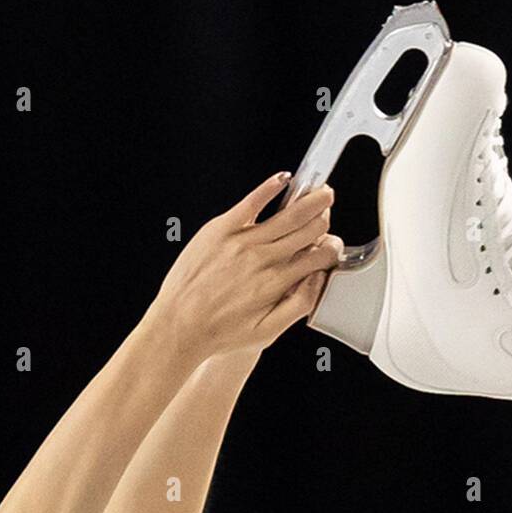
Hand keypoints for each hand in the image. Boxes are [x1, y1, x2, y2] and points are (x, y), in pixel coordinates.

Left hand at [147, 174, 343, 360]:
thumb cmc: (219, 331)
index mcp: (276, 284)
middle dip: (323, 219)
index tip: (332, 245)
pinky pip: (251, 203)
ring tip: (321, 192)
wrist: (179, 325)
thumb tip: (319, 280)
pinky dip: (270, 189)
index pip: (316, 258)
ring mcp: (241, 241)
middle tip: (328, 208)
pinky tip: (283, 180)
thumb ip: (299, 306)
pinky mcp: (220, 229)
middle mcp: (262, 260)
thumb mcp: (268, 332)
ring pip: (286, 216)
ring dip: (308, 201)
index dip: (330, 249)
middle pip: (305, 231)